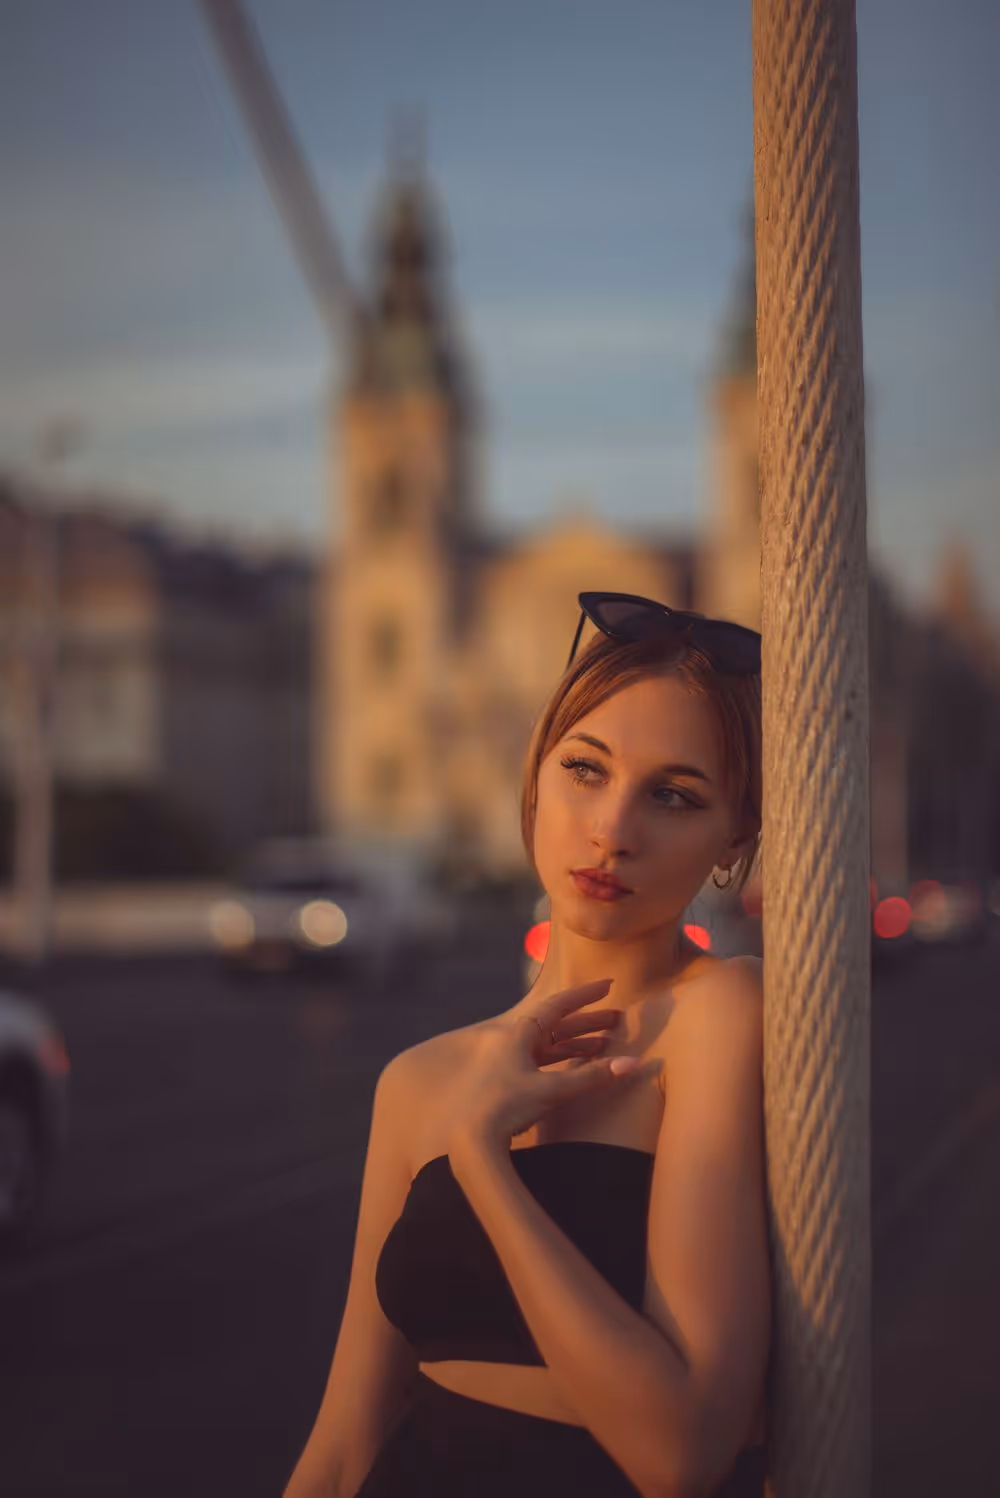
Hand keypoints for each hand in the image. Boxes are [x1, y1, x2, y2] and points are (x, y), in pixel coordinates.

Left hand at [443, 978, 644, 1151]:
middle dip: (588, 1020)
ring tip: (606, 1042)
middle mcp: (514, 1041)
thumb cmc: (506, 1107)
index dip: (585, 995)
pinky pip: (542, 1061)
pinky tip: (580, 1065)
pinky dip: (564, 1060)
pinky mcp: (510, 1079)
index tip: (608, 985)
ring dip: (578, 1042)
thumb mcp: (551, 1090)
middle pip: (557, 1024)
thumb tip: (631, 1063)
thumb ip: (591, 1077)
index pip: (558, 1005)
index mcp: (519, 1034)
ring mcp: (511, 1060)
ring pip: (551, 1044)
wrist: (471, 1137)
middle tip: (616, 1017)